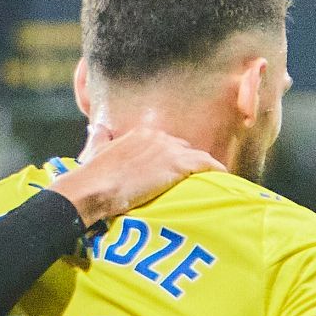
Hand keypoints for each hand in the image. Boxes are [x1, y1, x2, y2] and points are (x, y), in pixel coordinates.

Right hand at [50, 124, 219, 225]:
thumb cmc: (91, 175)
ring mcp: (169, 149)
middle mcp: (157, 136)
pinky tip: (224, 179)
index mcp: (139, 134)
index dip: (169, 158)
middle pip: (182, 148)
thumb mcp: (93, 150)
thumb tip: (96, 127)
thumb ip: (98, 137)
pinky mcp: (178, 165)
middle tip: (190, 180)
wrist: (94, 187)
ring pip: (196, 156)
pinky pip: (206, 164)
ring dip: (202, 169)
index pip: (164, 143)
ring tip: (212, 182)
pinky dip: (216, 170)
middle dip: (185, 163)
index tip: (172, 170)